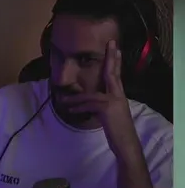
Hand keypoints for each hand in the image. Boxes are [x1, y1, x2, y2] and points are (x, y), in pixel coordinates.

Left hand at [56, 39, 138, 153]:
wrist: (126, 143)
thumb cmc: (116, 130)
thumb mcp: (108, 115)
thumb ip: (101, 105)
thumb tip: (87, 102)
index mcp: (118, 95)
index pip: (116, 76)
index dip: (115, 62)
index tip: (115, 48)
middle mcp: (119, 96)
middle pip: (112, 74)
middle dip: (110, 59)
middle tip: (110, 45)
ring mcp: (114, 102)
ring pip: (91, 95)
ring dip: (75, 99)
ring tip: (62, 101)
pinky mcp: (108, 109)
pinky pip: (89, 105)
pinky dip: (78, 108)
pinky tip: (69, 111)